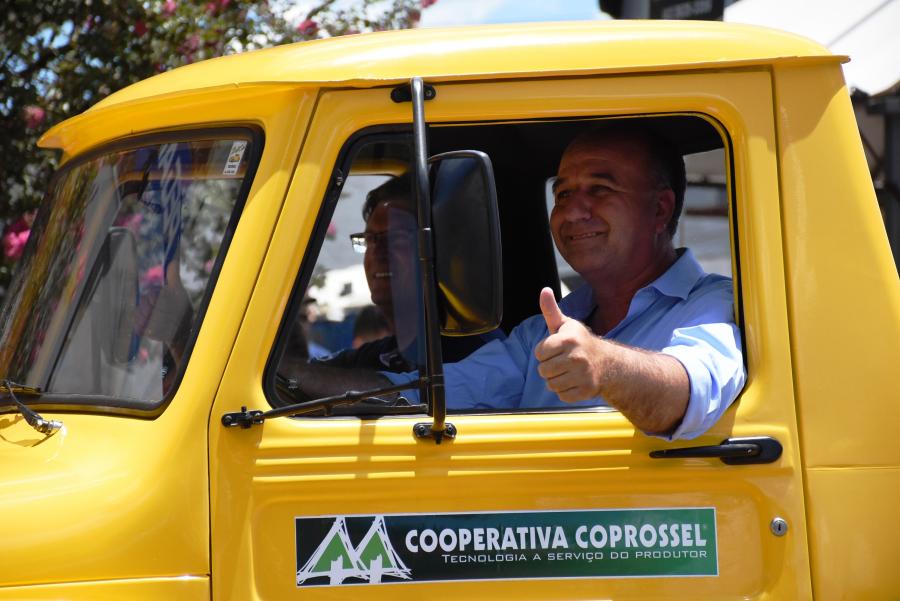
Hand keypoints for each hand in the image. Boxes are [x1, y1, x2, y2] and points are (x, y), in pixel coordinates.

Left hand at [534, 287, 605, 401]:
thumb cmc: (580, 342)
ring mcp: (582, 375)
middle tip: (562, 362)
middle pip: (543, 370)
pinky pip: (561, 395)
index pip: (539, 352)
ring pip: (551, 384)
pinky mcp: (586, 390)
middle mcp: (576, 357)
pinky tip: (574, 381)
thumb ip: (551, 310)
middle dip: (549, 367)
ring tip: (567, 371)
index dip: (545, 352)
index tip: (556, 349)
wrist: (608, 362)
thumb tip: (544, 290)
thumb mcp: (566, 325)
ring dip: (556, 380)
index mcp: (569, 339)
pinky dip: (565, 391)